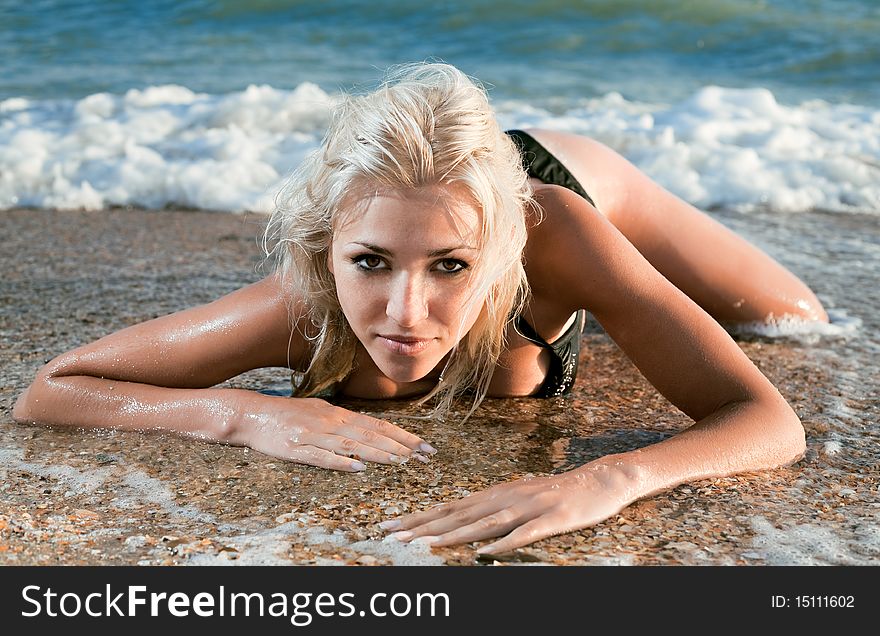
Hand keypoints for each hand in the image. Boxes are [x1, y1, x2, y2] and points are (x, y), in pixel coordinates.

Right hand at [238, 396, 435, 471]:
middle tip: (425, 457)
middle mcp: (330, 422)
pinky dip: (341, 462)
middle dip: (401, 446)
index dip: (403, 436)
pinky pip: (322, 457)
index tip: (425, 447)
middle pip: (371, 434)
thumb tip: (367, 429)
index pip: (378, 425)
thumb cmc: (286, 414)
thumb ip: (342, 421)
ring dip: (378, 453)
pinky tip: (357, 468)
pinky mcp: (295, 449)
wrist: (250, 414)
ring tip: (401, 462)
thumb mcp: (319, 410)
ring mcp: (313, 435)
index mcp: (337, 414)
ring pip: (352, 444)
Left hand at [379, 462, 634, 553]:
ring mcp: (529, 507)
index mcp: (495, 494)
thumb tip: (457, 521)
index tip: (390, 527)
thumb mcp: (518, 497)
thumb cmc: (556, 493)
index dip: (418, 517)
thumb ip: (490, 509)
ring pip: (485, 523)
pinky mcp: (552, 518)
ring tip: (426, 546)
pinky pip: (527, 533)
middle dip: (422, 527)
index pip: (448, 506)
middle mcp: (506, 497)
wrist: (600, 480)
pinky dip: (506, 542)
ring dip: (453, 535)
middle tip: (392, 537)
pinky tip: (489, 553)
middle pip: (458, 514)